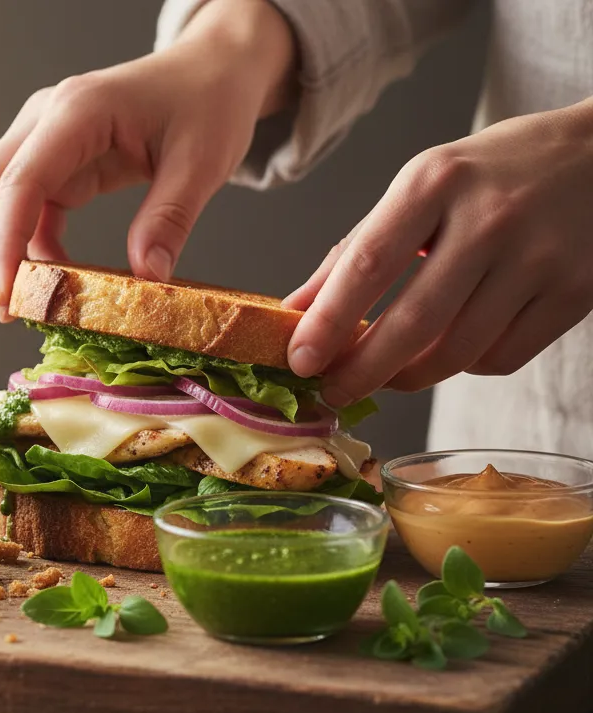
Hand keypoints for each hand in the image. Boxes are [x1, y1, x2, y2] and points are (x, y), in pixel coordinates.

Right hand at [0, 0, 295, 319]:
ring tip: (25, 305)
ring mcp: (43, 140)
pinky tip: (53, 279)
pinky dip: (29, 248)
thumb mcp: (203, 161)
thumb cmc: (207, 101)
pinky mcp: (53, 162)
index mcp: (78, 111)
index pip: (20, 182)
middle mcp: (45, 121)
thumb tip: (147, 277)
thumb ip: (170, 218)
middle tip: (5, 310)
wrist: (211, 71)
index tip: (6, 296)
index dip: (3, 243)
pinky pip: (23, 210)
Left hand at [285, 97, 592, 405]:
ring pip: (458, 352)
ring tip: (384, 375)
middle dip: (363, 371)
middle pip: (413, 321)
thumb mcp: (421, 187)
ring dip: (409, 377)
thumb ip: (358, 248)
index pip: (367, 264)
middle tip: (333, 391)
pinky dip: (465, 366)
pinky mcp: (576, 292)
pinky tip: (451, 350)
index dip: (328, 322)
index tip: (299, 360)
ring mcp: (538, 258)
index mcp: (436, 182)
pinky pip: (502, 357)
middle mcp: (489, 219)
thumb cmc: (495, 172)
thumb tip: (296, 309)